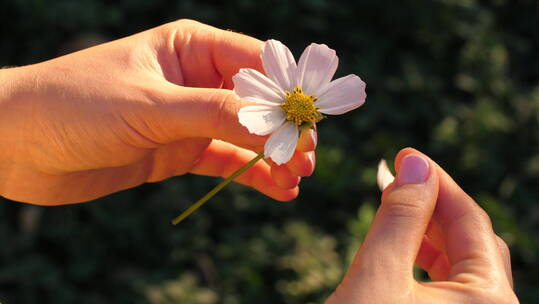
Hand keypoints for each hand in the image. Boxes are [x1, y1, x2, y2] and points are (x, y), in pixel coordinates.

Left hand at [0, 19, 315, 204]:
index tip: (311, 121)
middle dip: (285, 130)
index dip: (288, 91)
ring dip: (274, 157)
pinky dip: (251, 176)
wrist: (17, 145)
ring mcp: (188, 118)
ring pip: (245, 136)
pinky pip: (225, 163)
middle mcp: (196, 80)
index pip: (257, 63)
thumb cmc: (76, 104)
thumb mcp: (151, 106)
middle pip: (258, 103)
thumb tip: (276, 125)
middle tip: (308, 158)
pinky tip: (278, 191)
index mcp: (192, 48)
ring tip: (298, 179)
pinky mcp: (177, 152)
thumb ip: (215, 114)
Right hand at [327, 148, 517, 303]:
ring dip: (428, 231)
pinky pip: (450, 284)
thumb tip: (415, 163)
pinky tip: (404, 245)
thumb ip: (400, 218)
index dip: (436, 181)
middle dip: (433, 205)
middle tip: (398, 177)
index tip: (405, 154)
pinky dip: (426, 259)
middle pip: (471, 240)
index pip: (471, 221)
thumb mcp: (377, 275)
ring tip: (396, 205)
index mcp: (488, 299)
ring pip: (460, 262)